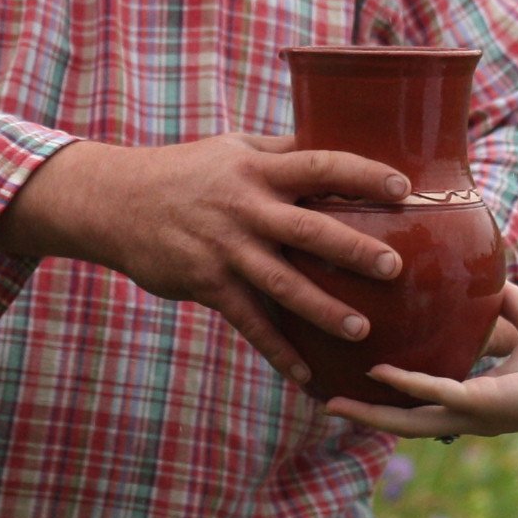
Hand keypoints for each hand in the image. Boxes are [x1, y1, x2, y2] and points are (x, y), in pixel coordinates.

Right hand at [0, 134, 407, 390]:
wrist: (114, 202)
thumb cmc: (185, 172)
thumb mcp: (232, 148)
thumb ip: (282, 150)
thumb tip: (338, 141)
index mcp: (258, 168)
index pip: (320, 165)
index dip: (362, 174)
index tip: (403, 187)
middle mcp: (245, 208)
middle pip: (308, 229)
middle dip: (352, 249)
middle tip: (394, 266)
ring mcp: (225, 249)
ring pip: (282, 283)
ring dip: (322, 309)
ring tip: (361, 329)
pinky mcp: (206, 283)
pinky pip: (248, 322)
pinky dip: (277, 351)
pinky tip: (306, 375)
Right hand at [326, 286, 517, 438]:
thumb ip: (500, 299)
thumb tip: (478, 268)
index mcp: (478, 399)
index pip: (422, 406)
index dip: (387, 400)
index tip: (353, 383)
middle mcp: (473, 414)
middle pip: (405, 423)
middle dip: (366, 415)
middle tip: (325, 402)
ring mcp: (479, 414)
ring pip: (412, 421)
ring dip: (372, 413)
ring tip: (333, 403)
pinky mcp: (490, 403)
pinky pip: (440, 393)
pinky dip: (409, 383)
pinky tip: (381, 372)